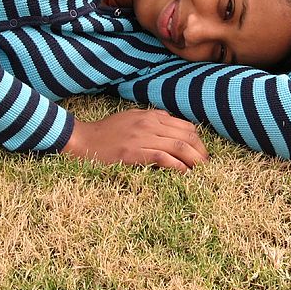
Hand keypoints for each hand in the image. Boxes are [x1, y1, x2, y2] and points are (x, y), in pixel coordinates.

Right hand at [61, 109, 207, 171]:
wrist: (83, 140)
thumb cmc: (107, 132)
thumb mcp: (133, 118)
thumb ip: (153, 121)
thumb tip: (173, 129)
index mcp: (151, 116)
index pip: (185, 126)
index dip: (199, 141)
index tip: (203, 154)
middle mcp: (149, 124)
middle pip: (186, 136)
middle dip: (201, 152)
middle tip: (207, 166)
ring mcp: (141, 138)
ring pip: (178, 146)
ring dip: (194, 160)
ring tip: (201, 172)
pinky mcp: (133, 153)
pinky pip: (162, 157)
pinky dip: (177, 165)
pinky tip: (184, 173)